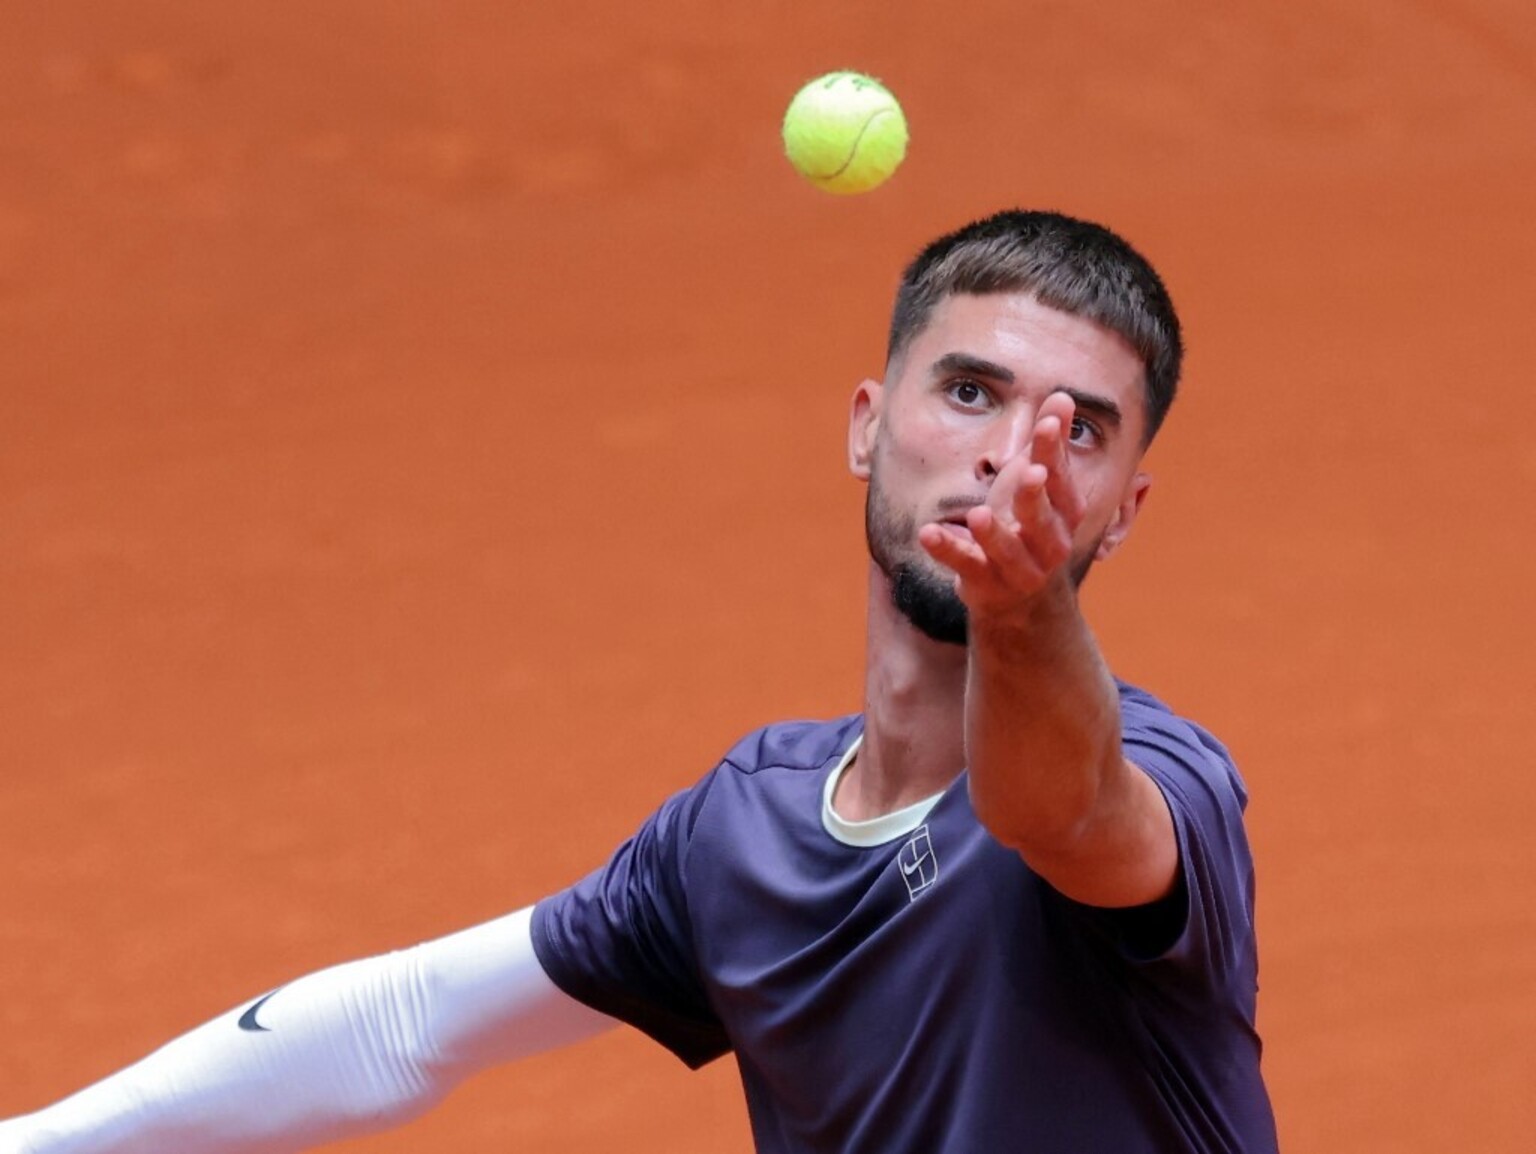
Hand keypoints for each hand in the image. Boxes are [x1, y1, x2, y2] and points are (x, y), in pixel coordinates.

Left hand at [917, 392, 1084, 619]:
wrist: (1021, 598)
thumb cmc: (1030, 525)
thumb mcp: (1040, 483)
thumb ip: (1049, 442)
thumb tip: (1063, 395)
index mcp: (1065, 515)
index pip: (1062, 481)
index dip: (1055, 452)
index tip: (1047, 421)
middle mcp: (1048, 545)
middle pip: (1042, 519)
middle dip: (1034, 496)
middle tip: (1030, 471)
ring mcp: (1018, 569)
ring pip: (1007, 551)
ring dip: (994, 534)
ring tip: (978, 514)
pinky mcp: (985, 583)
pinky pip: (966, 566)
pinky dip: (947, 550)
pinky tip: (928, 532)